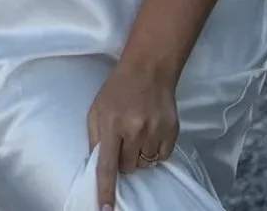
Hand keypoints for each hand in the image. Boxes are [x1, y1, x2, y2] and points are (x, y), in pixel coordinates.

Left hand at [86, 59, 178, 208]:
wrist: (149, 70)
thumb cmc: (117, 90)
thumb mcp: (97, 109)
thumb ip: (95, 138)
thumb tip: (96, 165)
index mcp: (111, 124)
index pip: (107, 165)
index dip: (106, 190)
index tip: (106, 210)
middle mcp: (134, 129)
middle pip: (127, 168)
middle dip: (123, 160)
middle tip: (123, 140)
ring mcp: (155, 131)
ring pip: (144, 165)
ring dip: (139, 155)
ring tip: (138, 132)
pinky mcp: (172, 132)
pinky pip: (161, 158)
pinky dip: (154, 152)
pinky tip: (150, 134)